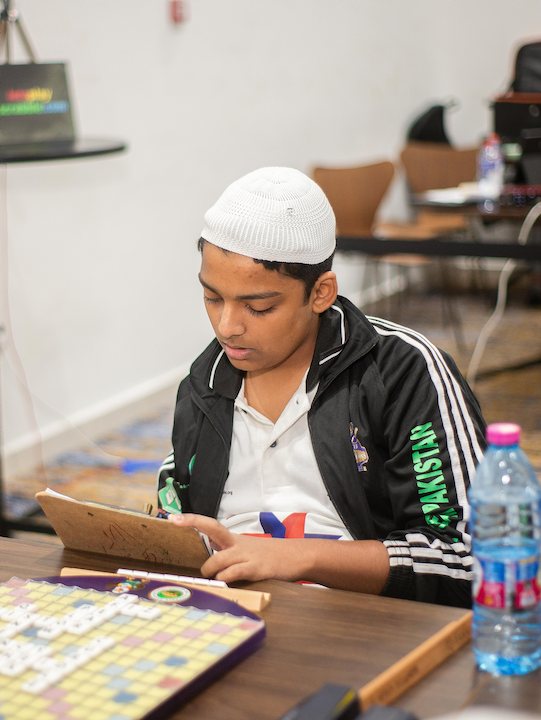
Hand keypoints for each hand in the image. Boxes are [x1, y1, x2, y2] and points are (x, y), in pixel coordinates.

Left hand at [168, 513, 389, 592]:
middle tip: (203, 572)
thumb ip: (228, 555)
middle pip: (212, 537)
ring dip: (213, 572)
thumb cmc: (269, 556)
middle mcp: (238, 543)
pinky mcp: (256, 568)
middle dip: (203, 556)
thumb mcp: (247, 550)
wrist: (297, 556)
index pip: (209, 525)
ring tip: (217, 580)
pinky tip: (227, 581)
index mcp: (233, 539)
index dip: (190, 520)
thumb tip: (209, 565)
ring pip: (218, 560)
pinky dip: (227, 577)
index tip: (172, 518)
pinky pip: (234, 572)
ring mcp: (247, 554)